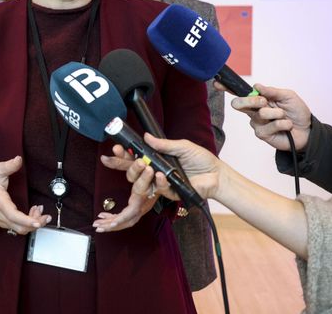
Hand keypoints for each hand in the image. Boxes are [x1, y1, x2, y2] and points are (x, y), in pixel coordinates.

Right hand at [0, 156, 50, 234]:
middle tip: (45, 215)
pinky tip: (32, 214)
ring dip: (32, 223)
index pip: (14, 215)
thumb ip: (9, 165)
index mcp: (0, 202)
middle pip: (19, 227)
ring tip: (39, 211)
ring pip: (19, 229)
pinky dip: (27, 224)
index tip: (38, 221)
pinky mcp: (3, 222)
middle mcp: (0, 214)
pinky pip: (17, 228)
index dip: (27, 220)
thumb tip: (18, 159)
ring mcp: (1, 220)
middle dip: (35, 223)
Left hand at [94, 147, 157, 231]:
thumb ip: (121, 159)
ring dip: (112, 223)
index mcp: (144, 195)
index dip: (122, 218)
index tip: (111, 223)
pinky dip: (116, 217)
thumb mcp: (135, 161)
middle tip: (97, 225)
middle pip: (129, 219)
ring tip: (97, 224)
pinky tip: (104, 216)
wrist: (165, 170)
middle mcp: (145, 203)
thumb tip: (108, 154)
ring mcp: (144, 206)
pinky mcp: (141, 205)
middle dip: (113, 224)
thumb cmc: (151, 164)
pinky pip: (128, 216)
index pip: (132, 210)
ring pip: (128, 220)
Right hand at [107, 134, 221, 200]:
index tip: (116, 149)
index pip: (135, 158)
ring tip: (145, 166)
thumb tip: (146, 136)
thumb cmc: (200, 159)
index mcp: (156, 160)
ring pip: (141, 185)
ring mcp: (162, 184)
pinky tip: (161, 175)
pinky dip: (159, 182)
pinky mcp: (170, 194)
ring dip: (140, 175)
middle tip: (128, 157)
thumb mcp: (182, 146)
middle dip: (126, 165)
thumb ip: (163, 144)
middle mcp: (156, 172)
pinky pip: (159, 190)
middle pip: (132, 173)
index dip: (123, 155)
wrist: (216, 173)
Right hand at [224, 83, 310, 151]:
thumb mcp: (288, 96)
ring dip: (276, 113)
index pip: (240, 93)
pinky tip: (287, 126)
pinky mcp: (262, 134)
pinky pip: (268, 126)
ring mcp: (257, 123)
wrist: (307, 130)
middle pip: (239, 104)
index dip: (227, 88)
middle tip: (265, 102)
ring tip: (284, 116)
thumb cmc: (297, 112)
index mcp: (258, 99)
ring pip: (259, 114)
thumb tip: (257, 86)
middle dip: (252, 100)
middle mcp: (254, 111)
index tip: (218, 83)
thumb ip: (272, 91)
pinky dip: (281, 124)